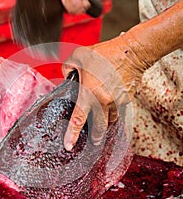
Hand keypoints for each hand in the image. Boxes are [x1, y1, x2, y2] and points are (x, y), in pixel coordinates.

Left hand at [62, 34, 147, 150]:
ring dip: (105, 122)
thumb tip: (67, 75)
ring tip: (102, 120)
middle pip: (98, 128)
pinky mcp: (127, 100)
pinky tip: (111, 106)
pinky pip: (119, 111)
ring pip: (110, 120)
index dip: (72, 135)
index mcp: (88, 92)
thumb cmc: (106, 54)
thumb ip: (68, 67)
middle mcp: (103, 101)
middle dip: (95, 136)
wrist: (131, 53)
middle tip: (94, 140)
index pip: (78, 120)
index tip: (69, 146)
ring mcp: (116, 102)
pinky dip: (114, 112)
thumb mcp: (79, 56)